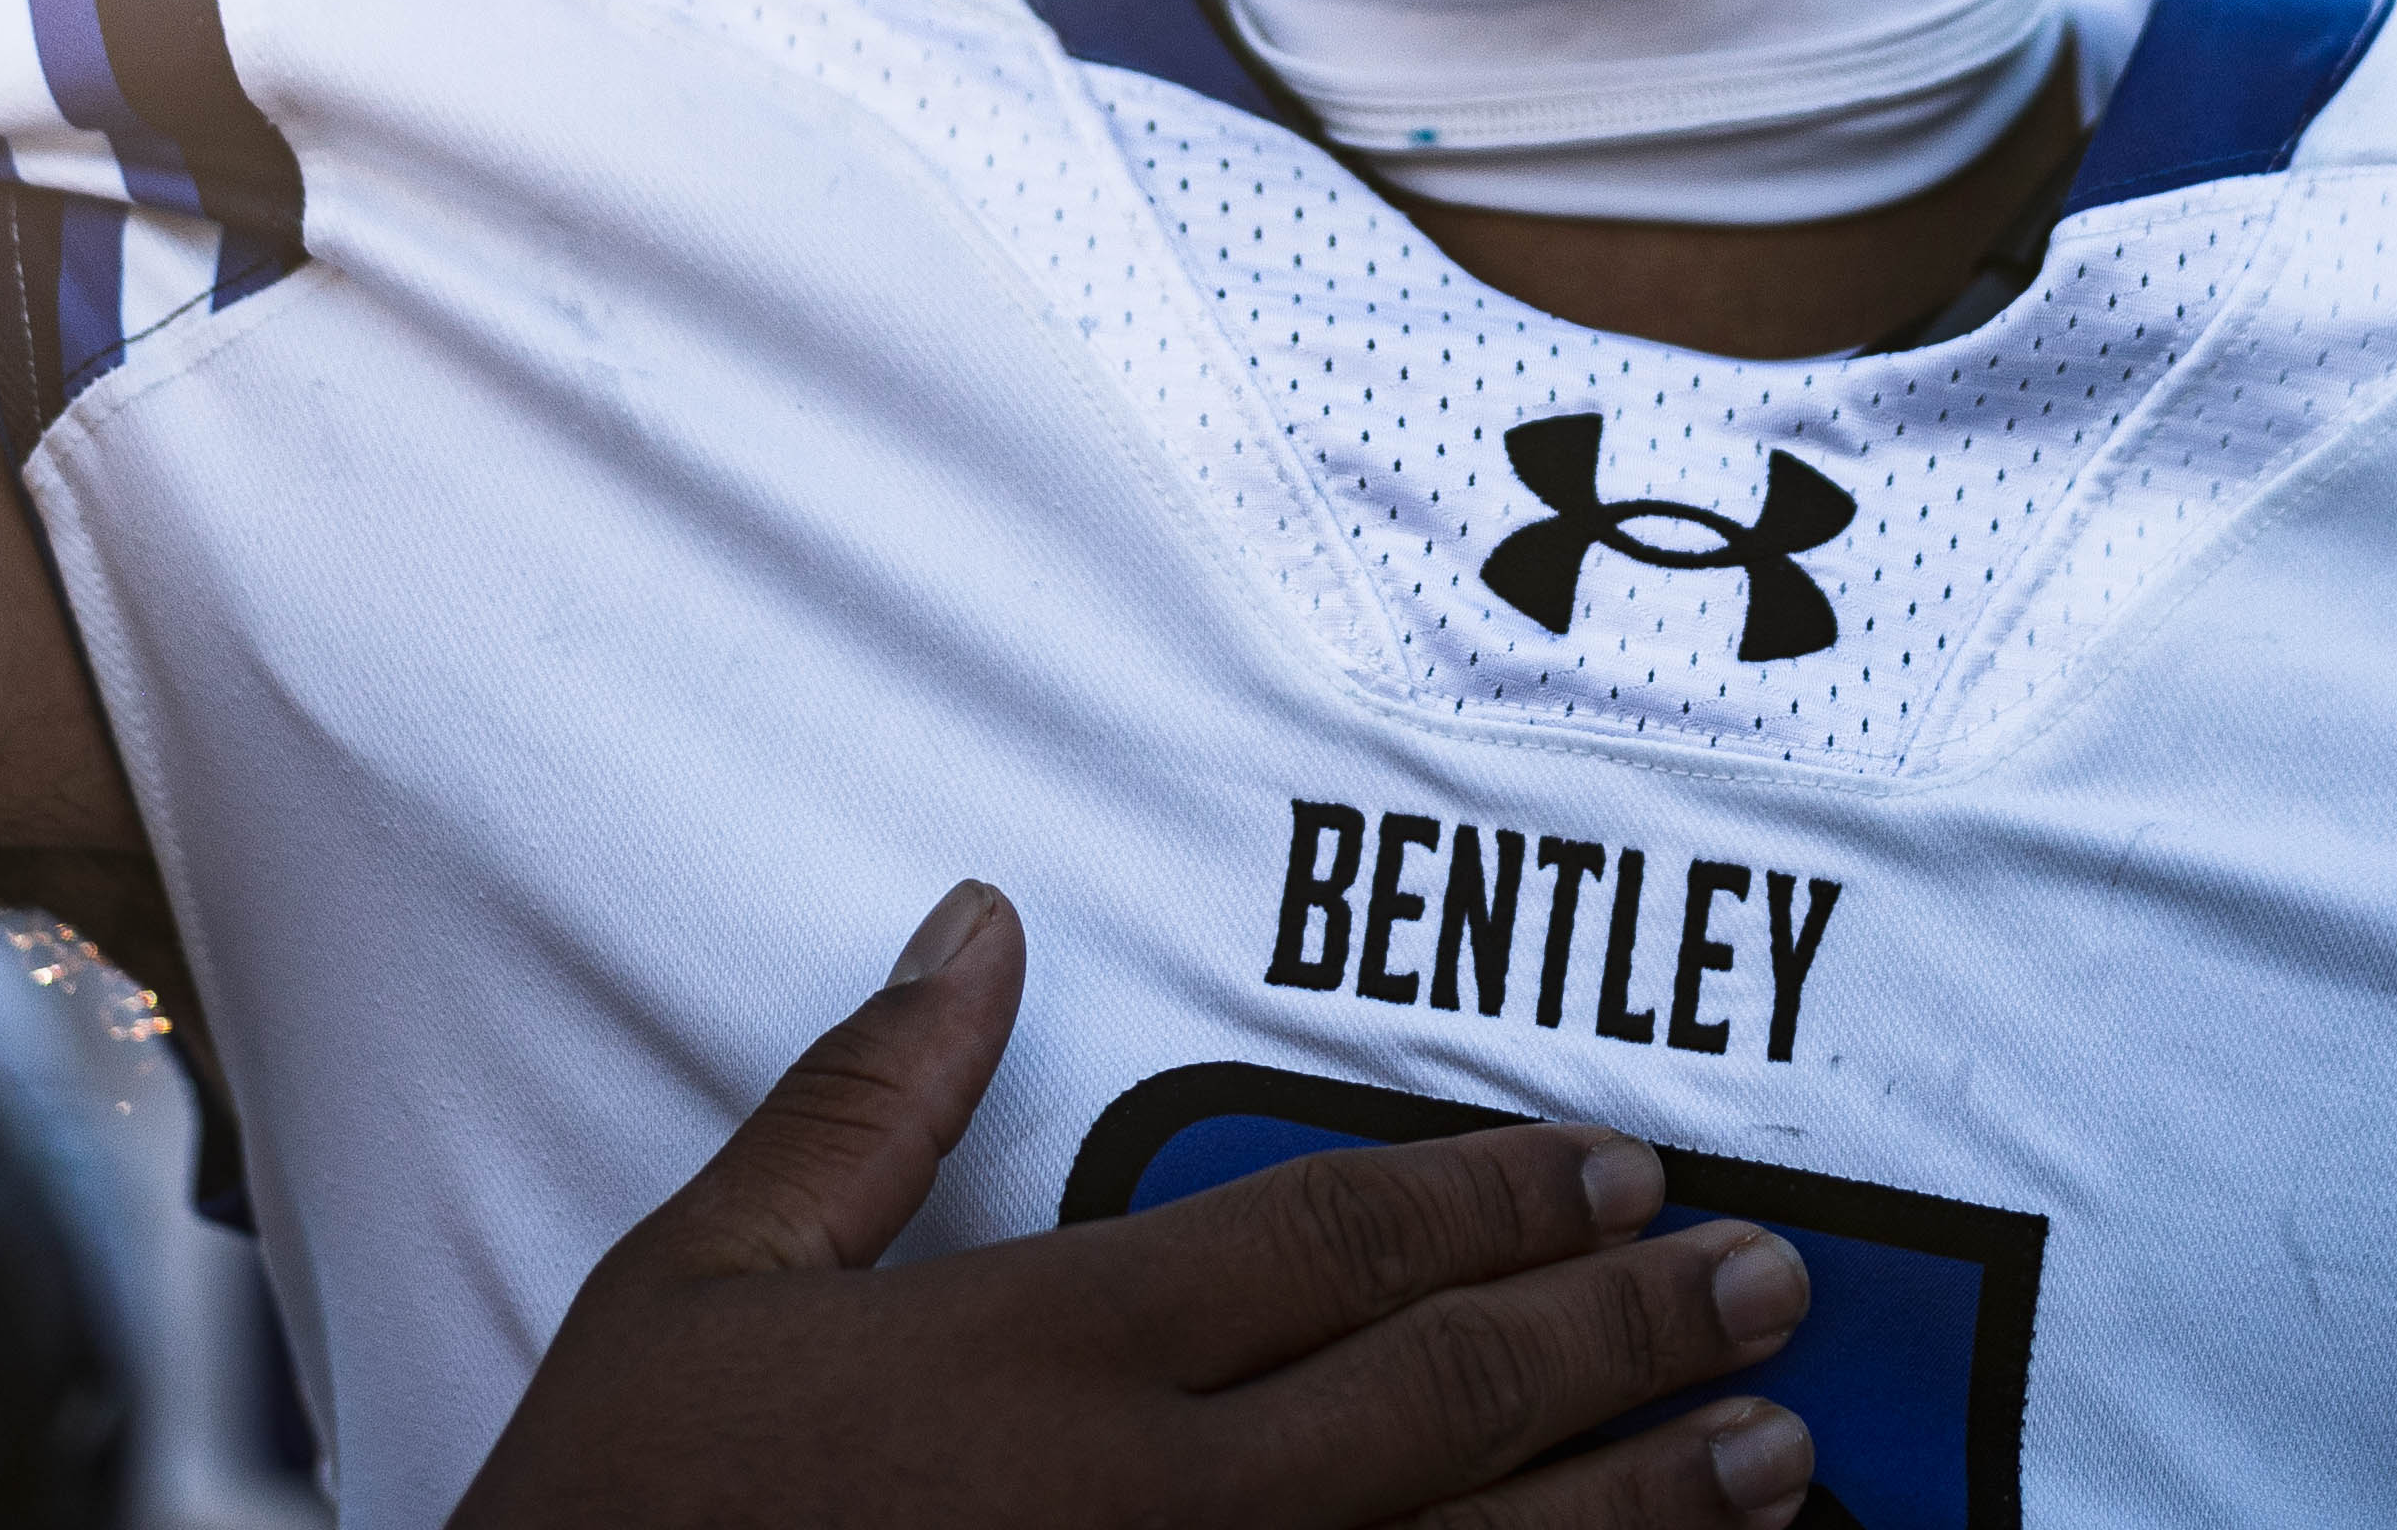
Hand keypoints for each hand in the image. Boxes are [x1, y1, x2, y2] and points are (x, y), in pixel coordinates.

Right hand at [451, 884, 1816, 1529]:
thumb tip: (971, 926)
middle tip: (1769, 1287)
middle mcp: (1159, 1508)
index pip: (1335, 1242)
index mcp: (1047, 1357)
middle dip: (1635, 1335)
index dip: (1501, 1196)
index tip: (1622, 1165)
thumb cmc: (616, 1528)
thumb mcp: (704, 1289)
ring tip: (1780, 1462)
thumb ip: (865, 1104)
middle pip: (1455, 1398)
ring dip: (1647, 1514)